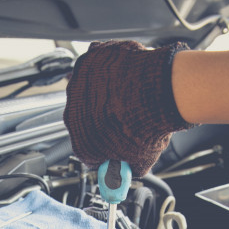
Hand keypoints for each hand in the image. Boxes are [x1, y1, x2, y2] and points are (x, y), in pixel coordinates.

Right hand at [63, 40, 191, 175]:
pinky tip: (128, 75)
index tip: (117, 148)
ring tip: (131, 96)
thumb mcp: (141, 160)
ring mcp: (78, 85)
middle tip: (127, 120)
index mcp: (82, 144)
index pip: (89, 153)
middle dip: (103, 121)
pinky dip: (110, 70)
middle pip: (86, 121)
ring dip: (105, 94)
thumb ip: (130, 166)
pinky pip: (98, 66)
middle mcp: (72, 115)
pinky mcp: (90, 60)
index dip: (105, 151)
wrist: (155, 91)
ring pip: (90, 92)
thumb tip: (132, 168)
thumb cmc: (146, 125)